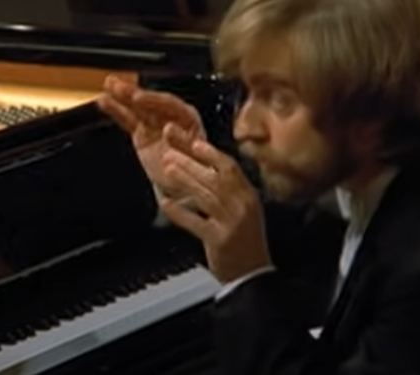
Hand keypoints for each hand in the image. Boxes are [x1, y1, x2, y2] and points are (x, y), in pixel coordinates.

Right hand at [97, 75, 205, 191]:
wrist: (181, 184)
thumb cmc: (194, 171)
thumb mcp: (195, 160)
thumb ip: (183, 145)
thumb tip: (168, 129)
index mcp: (188, 118)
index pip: (170, 104)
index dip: (153, 100)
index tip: (138, 98)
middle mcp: (171, 116)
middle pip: (151, 102)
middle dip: (135, 94)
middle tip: (120, 88)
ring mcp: (154, 123)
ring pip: (137, 107)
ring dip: (122, 95)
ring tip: (109, 83)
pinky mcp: (141, 132)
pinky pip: (128, 119)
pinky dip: (116, 110)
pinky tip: (104, 100)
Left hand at [158, 124, 271, 282]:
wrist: (254, 277)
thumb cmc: (245, 242)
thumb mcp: (243, 211)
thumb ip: (226, 189)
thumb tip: (203, 166)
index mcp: (249, 197)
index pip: (230, 168)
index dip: (210, 153)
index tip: (194, 142)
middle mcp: (242, 207)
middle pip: (214, 178)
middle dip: (190, 162)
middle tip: (170, 152)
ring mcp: (231, 224)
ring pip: (204, 195)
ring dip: (184, 180)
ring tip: (167, 169)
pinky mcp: (218, 241)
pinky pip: (194, 221)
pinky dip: (178, 211)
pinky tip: (165, 202)